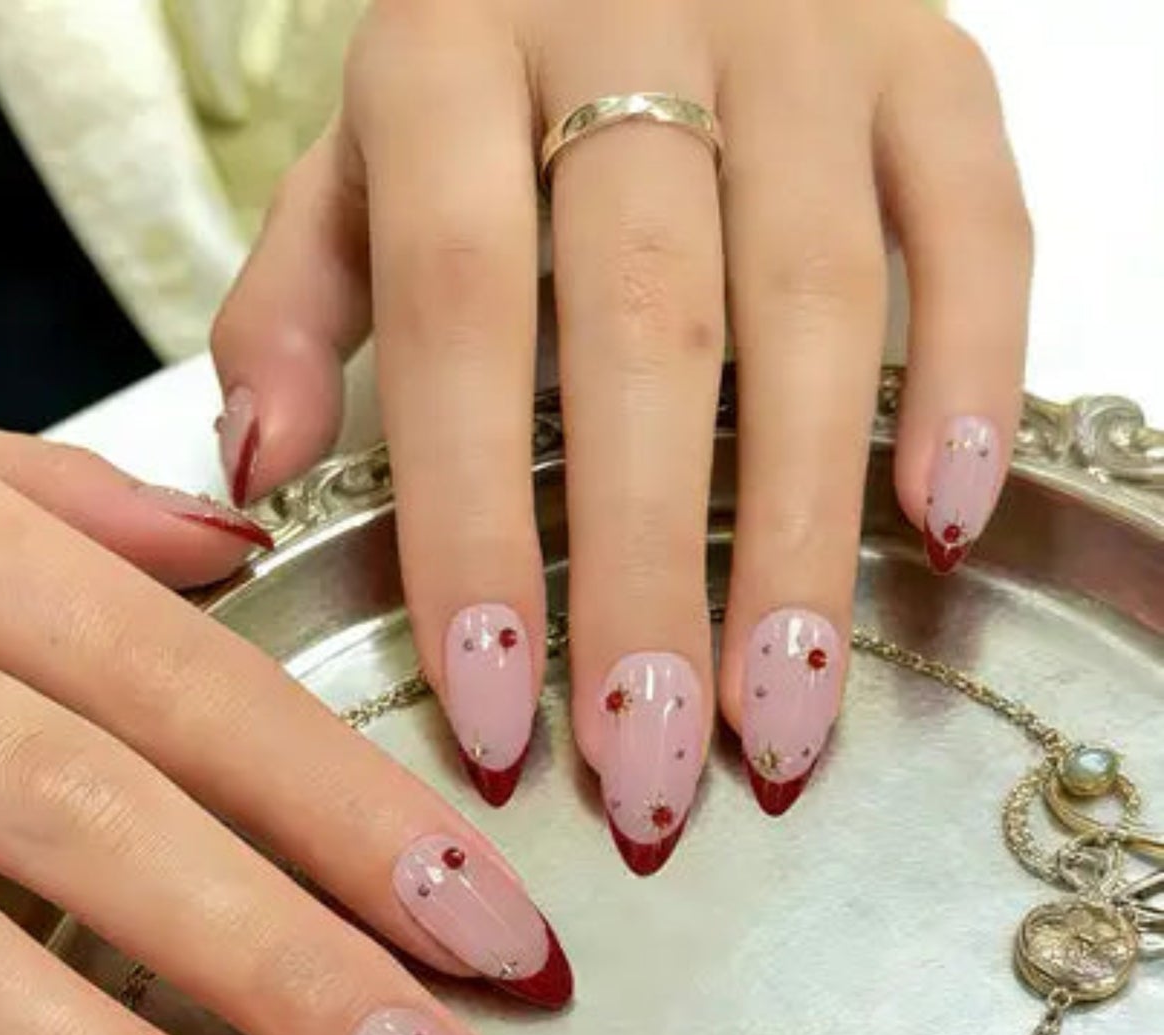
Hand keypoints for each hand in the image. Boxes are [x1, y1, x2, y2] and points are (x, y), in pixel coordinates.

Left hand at [211, 0, 1029, 865]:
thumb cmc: (481, 62)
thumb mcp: (355, 159)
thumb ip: (293, 299)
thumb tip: (253, 474)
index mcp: (446, 60)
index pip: (455, 317)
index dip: (475, 524)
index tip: (494, 712)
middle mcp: (626, 20)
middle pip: (643, 329)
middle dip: (648, 573)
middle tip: (650, 768)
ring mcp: (799, 32)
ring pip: (813, 299)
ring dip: (798, 530)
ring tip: (780, 717)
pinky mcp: (928, 55)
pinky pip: (973, 219)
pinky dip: (967, 376)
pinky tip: (940, 528)